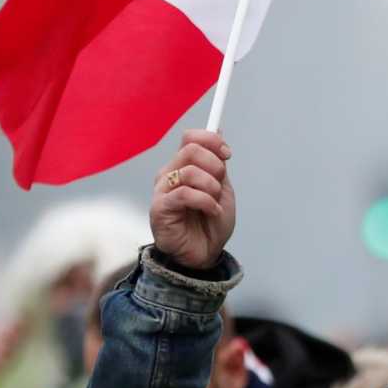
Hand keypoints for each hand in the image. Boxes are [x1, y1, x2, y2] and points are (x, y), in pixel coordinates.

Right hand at [151, 130, 234, 270]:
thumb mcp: (221, 189)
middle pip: (190, 149)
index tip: (227, 153)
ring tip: (215, 204)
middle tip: (220, 184)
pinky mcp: (159, 208)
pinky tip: (212, 212)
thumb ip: (217, 164)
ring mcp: (162, 191)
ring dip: (211, 187)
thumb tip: (218, 132)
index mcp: (183, 167)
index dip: (210, 140)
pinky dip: (205, 202)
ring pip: (188, 171)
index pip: (190, 138)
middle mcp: (169, 175)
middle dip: (214, 164)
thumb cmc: (210, 225)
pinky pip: (184, 193)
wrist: (205, 255)